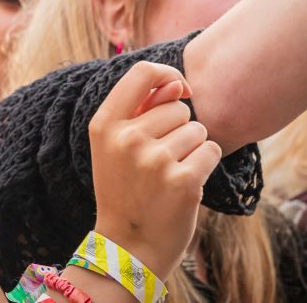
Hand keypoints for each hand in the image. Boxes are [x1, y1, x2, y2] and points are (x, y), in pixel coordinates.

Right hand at [88, 61, 221, 278]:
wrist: (128, 244)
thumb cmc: (125, 187)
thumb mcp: (115, 145)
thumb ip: (142, 108)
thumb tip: (178, 84)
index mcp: (104, 124)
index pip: (142, 72)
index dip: (168, 74)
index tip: (180, 90)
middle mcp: (126, 137)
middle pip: (178, 107)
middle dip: (179, 127)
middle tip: (160, 157)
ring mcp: (153, 159)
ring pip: (198, 129)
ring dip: (193, 147)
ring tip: (170, 171)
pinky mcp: (182, 180)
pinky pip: (212, 150)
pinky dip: (206, 164)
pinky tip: (186, 181)